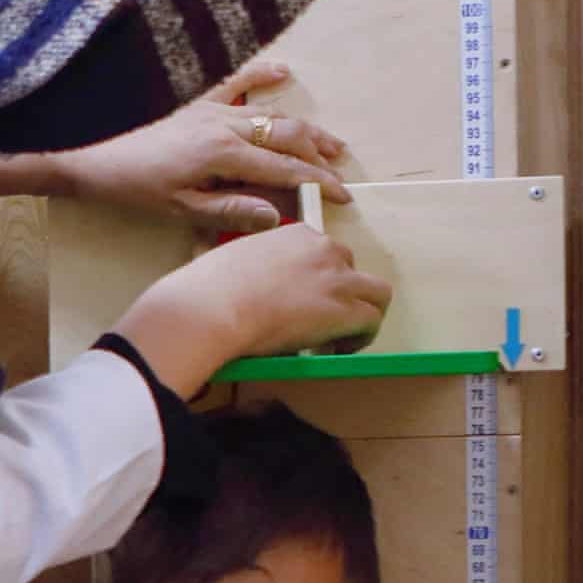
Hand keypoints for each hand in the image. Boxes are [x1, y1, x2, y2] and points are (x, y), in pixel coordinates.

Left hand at [0, 59, 351, 229]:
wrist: (86, 150)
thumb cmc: (131, 186)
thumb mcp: (180, 209)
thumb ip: (231, 211)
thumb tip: (277, 215)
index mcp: (224, 155)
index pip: (285, 168)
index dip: (318, 182)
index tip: (343, 196)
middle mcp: (224, 124)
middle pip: (287, 136)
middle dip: (319, 155)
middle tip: (341, 173)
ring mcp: (210, 106)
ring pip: (270, 113)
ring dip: (303, 127)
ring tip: (329, 141)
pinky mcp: (194, 97)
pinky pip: (235, 80)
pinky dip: (261, 75)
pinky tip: (282, 72)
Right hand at [109, 223, 392, 397]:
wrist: (211, 309)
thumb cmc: (205, 290)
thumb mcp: (228, 259)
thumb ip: (247, 267)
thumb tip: (243, 287)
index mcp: (293, 233)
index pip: (322, 251)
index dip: (316, 278)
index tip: (302, 298)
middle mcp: (322, 249)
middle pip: (351, 269)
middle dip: (341, 293)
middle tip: (320, 319)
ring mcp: (337, 279)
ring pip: (377, 293)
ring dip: (363, 314)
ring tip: (341, 337)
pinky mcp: (345, 311)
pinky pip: (372, 321)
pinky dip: (361, 337)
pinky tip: (339, 350)